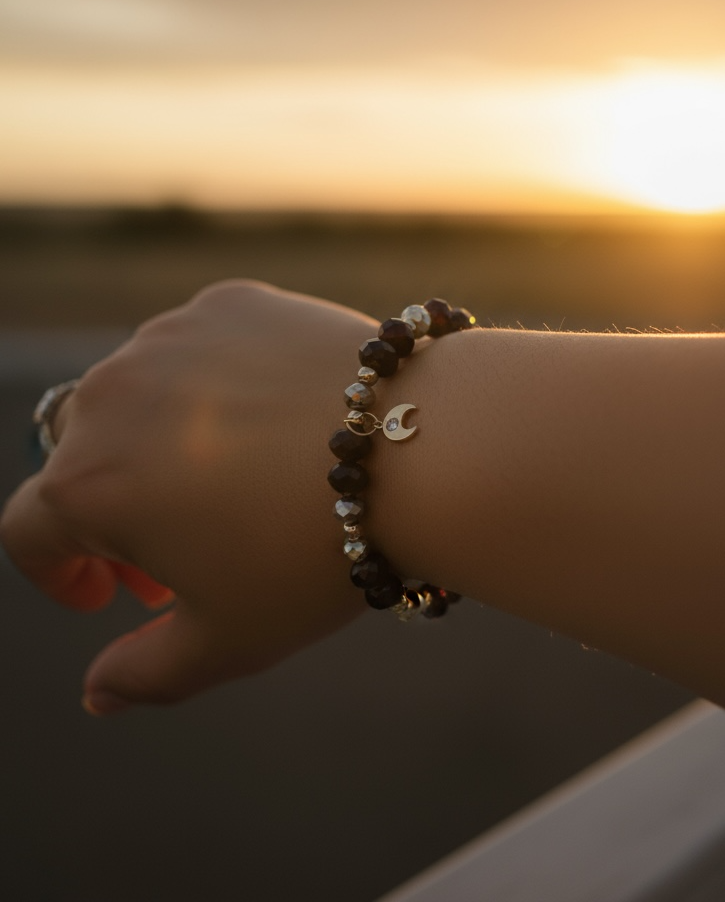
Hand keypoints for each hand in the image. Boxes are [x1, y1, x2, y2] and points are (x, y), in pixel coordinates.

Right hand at [0, 282, 375, 711]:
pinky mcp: (228, 302)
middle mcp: (109, 395)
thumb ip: (144, 675)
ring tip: (230, 482)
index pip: (29, 532)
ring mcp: (168, 337)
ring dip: (156, 441)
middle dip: (112, 511)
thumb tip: (98, 694)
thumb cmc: (312, 553)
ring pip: (135, 396)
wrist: (413, 448)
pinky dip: (212, 385)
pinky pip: (195, 348)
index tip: (110, 595)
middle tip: (180, 551)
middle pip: (77, 459)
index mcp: (84, 483)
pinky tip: (270, 420)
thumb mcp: (226, 639)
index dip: (60, 575)